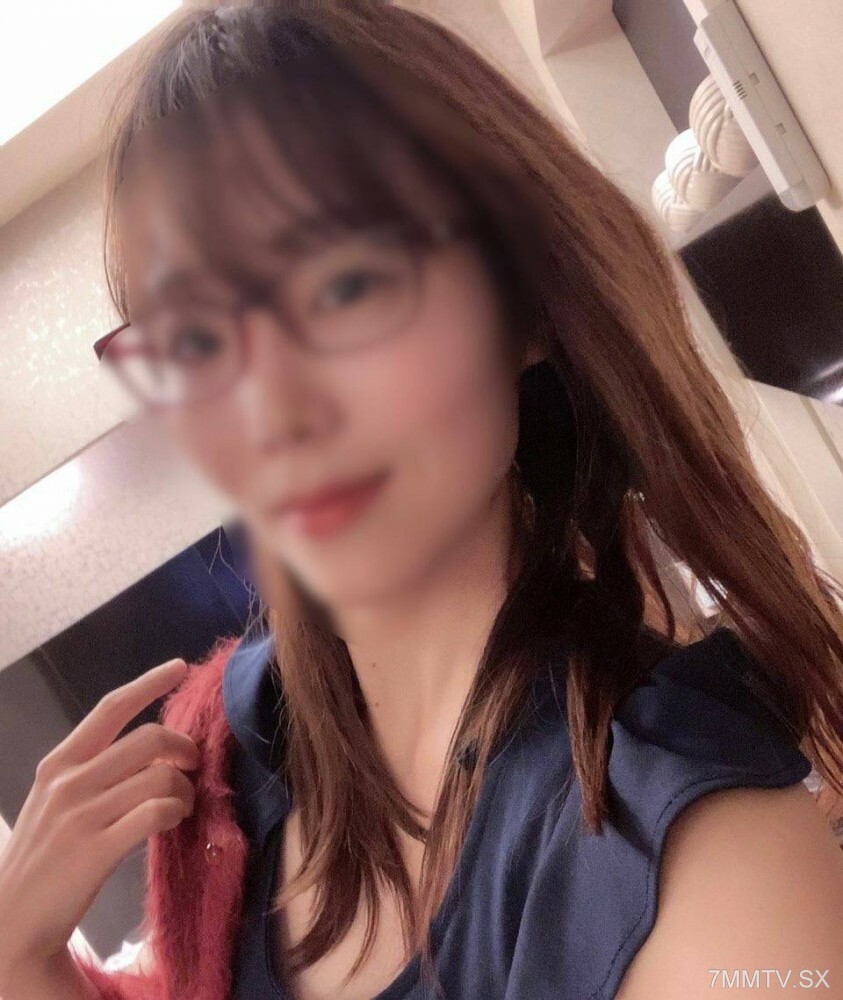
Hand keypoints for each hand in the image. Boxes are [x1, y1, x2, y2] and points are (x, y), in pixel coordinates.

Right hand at [0, 658, 199, 982]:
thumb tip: (149, 746)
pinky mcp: (97, 849)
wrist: (10, 922)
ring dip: (184, 788)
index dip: (149, 683)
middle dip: (183, 747)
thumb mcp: (55, 799)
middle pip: (150, 738)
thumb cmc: (42, 856)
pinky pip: (157, 811)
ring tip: (181, 804)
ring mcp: (82, 815)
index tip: (180, 667)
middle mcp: (69, 781)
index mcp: (59, 762)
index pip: (110, 708)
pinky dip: (176, 811)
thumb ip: (93, 769)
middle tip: (191, 767)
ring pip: (160, 775)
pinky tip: (172, 821)